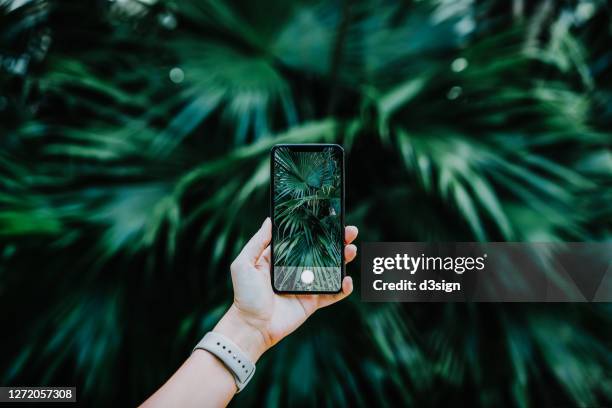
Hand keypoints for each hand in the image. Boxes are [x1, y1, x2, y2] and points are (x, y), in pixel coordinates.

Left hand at [214, 218, 357, 360]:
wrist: (251, 326)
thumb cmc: (244, 295)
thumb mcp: (244, 264)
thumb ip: (257, 242)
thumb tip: (269, 220)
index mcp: (281, 259)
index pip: (303, 240)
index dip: (317, 230)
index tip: (330, 219)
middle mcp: (295, 270)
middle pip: (321, 252)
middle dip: (337, 241)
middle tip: (350, 232)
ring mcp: (306, 286)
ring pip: (331, 270)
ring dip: (344, 260)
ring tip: (351, 250)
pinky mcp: (312, 302)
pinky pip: (332, 294)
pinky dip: (343, 288)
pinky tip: (347, 280)